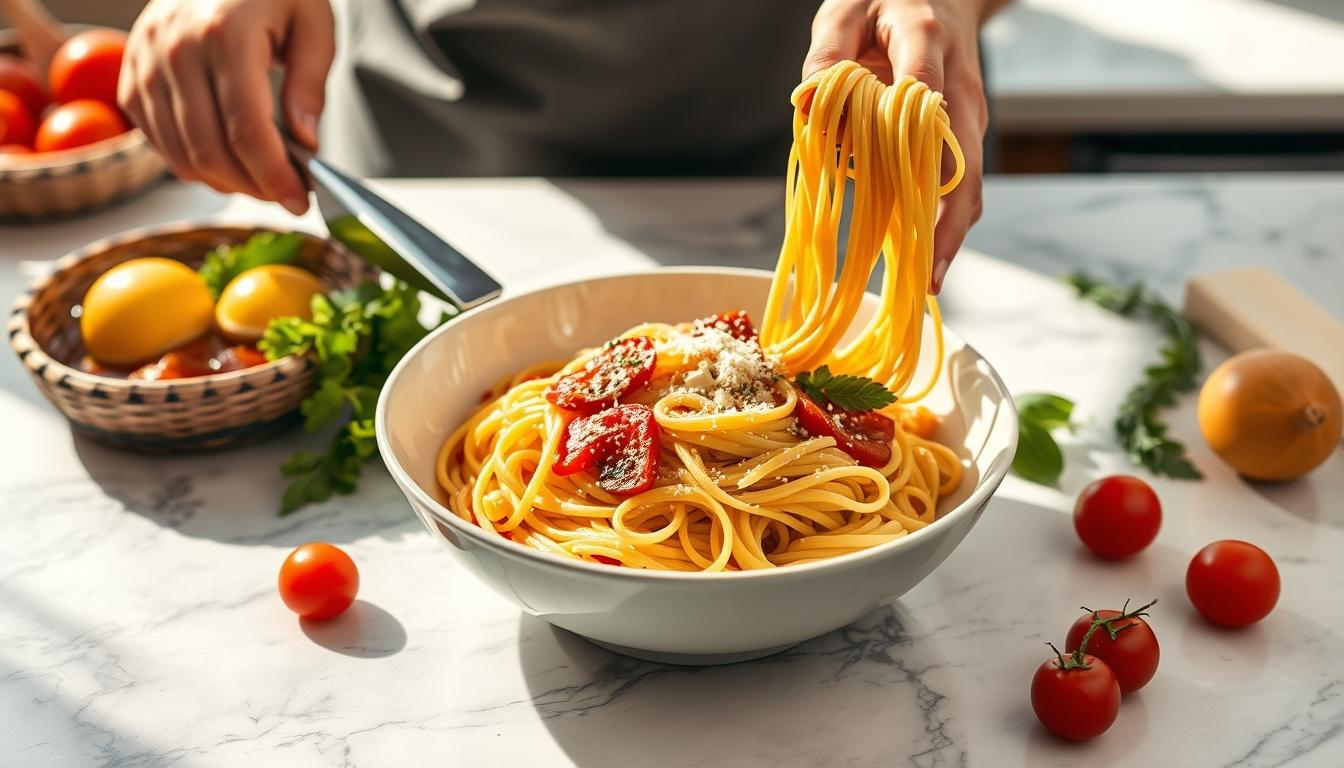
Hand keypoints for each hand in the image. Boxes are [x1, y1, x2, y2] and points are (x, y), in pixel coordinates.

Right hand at [118, 0, 334, 213]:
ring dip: (226, 182)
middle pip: (210, 152)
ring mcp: (145, 65)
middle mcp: (175, 50)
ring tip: (262, 180)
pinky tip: (229, 160)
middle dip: (254, 187)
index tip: (302, 199)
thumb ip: (311, 86)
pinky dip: (195, 164)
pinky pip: (159, 143)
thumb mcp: (313, 24)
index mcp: (225, 34)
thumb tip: (304, 142)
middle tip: (288, 195)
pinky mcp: (130, 79)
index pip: (247, 130)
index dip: (275, 176)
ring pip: (181, 156)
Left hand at [804, 0, 999, 292]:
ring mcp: (969, 113)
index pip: (923, 95)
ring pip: (967, 182)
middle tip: (926, 279)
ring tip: (924, 286)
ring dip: (949, 235)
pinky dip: (943, 222)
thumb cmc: (885, 0)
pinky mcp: (966, 132)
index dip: (914, 147)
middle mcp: (958, 86)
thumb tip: (807, 104)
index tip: (904, 196)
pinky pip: (958, 182)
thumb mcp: (845, 8)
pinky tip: (921, 258)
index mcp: (925, 43)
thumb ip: (825, 52)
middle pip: (963, 164)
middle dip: (947, 226)